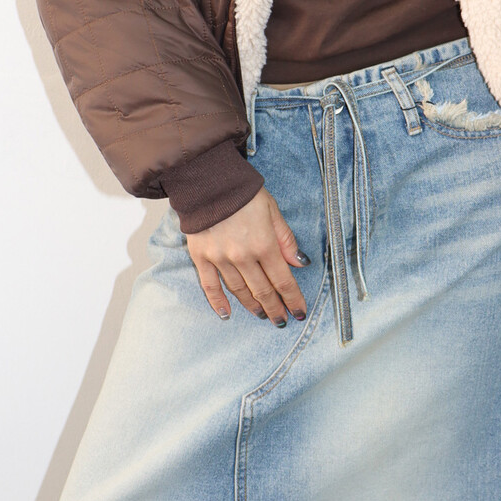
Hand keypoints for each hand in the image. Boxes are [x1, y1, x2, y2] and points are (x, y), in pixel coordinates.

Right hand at [186, 187, 310, 325]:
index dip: (293, 299)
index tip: (299, 312)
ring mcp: (220, 259)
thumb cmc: (243, 192)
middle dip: (275, 308)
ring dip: (252, 306)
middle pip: (262, 291)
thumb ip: (285, 239)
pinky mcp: (201, 257)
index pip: (283, 280)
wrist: (208, 180)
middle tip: (281, 320)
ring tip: (261, 314)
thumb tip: (299, 263)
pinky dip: (218, 302)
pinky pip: (210, 285)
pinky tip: (226, 314)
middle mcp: (243, 256)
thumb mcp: (272, 210)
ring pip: (239, 290)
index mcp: (264, 244)